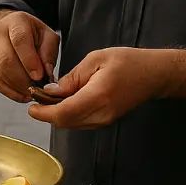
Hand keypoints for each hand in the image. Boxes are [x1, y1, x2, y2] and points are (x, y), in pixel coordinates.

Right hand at [0, 11, 59, 103]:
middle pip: (7, 59)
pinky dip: (9, 91)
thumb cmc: (32, 33)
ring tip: (32, 94)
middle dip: (23, 79)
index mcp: (16, 21)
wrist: (10, 28)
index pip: (20, 40)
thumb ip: (49, 53)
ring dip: (17, 87)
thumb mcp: (47, 36)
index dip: (29, 60)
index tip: (39, 76)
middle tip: (38, 89)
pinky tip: (22, 96)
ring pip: (0, 72)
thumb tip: (46, 74)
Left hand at [28, 47, 164, 129]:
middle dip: (47, 114)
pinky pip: (80, 123)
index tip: (31, 106)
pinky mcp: (106, 121)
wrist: (154, 75)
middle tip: (36, 99)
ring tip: (48, 99)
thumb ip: (72, 77)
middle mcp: (102, 114)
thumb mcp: (96, 59)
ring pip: (72, 125)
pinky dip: (67, 115)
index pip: (64, 113)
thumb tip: (51, 91)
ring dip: (56, 115)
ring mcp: (105, 120)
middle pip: (65, 122)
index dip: (44, 112)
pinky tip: (64, 101)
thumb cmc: (128, 62)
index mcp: (98, 96)